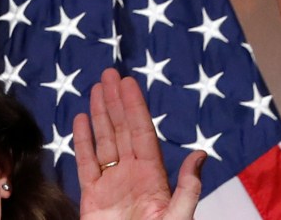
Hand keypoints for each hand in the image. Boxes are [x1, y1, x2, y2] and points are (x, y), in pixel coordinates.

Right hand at [74, 68, 206, 219]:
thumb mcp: (177, 217)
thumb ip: (188, 187)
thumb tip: (201, 154)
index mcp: (154, 177)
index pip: (141, 133)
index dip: (134, 107)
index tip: (127, 83)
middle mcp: (133, 175)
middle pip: (121, 131)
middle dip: (114, 103)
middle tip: (108, 74)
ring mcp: (112, 185)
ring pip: (104, 142)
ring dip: (99, 116)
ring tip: (94, 90)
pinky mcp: (92, 199)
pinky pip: (85, 165)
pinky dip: (82, 142)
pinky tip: (79, 121)